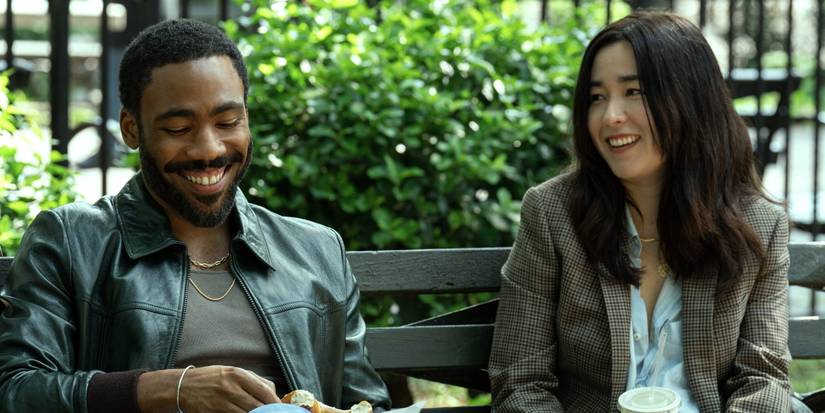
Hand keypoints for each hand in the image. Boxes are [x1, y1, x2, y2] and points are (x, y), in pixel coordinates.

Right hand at [137, 365, 279, 412]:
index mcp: (238, 374)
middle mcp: (230, 387)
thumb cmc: (212, 378)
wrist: (183, 386)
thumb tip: (274, 393)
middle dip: (268, 412)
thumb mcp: (232, 372)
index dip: (276, 402)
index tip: (282, 409)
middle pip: (257, 405)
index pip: (265, 390)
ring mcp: (220, 402)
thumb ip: (254, 380)